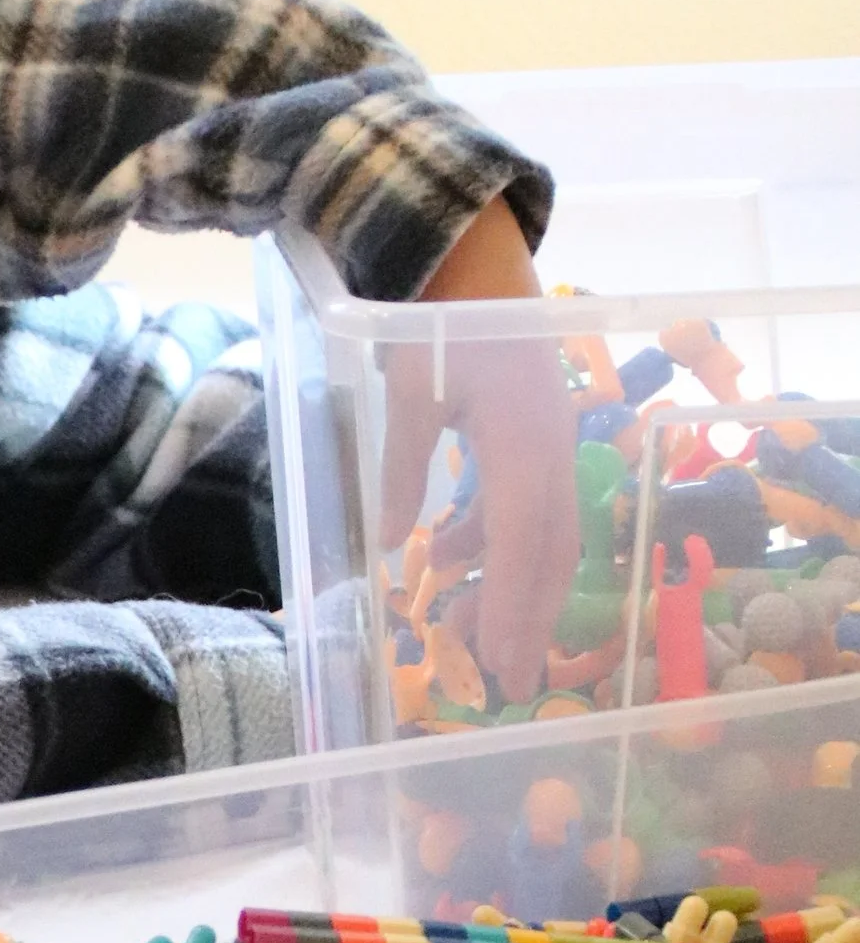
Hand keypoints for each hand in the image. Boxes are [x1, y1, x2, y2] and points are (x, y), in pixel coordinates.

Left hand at [378, 198, 579, 702]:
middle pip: (549, 551)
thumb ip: (403, 465)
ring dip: (508, 586)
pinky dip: (488, 540)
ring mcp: (549, 446)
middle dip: (529, 619)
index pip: (524, 540)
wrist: (475, 260)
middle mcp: (552, 451)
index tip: (501, 662)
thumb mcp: (411, 389)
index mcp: (526, 440)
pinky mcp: (533, 441)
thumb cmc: (439, 320)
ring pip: (541, 535)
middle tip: (510, 682)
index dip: (514, 605)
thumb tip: (390, 545)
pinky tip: (446, 558)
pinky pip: (523, 506)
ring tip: (470, 634)